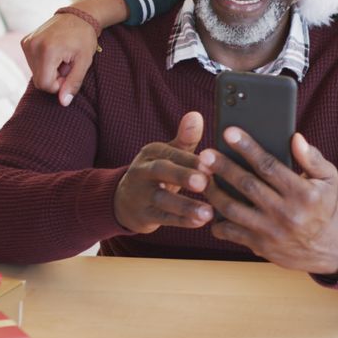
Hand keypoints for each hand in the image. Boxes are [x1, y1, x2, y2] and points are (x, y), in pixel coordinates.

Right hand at [22, 0, 127, 105]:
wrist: (79, 15)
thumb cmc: (84, 39)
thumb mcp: (84, 62)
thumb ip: (73, 83)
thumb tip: (63, 103)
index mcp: (47, 51)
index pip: (44, 85)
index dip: (58, 85)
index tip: (70, 74)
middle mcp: (32, 45)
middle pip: (39, 80)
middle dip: (54, 78)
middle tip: (68, 65)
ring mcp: (27, 42)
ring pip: (35, 73)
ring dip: (49, 70)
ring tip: (62, 58)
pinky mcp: (25, 41)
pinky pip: (32, 63)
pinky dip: (44, 63)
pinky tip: (55, 53)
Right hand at [114, 112, 213, 233]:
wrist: (125, 200)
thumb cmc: (158, 173)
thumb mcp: (169, 154)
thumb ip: (185, 138)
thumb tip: (196, 115)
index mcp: (152, 152)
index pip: (171, 152)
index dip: (191, 159)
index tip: (212, 162)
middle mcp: (142, 170)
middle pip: (161, 171)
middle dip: (183, 176)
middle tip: (204, 182)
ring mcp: (140, 194)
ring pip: (162, 199)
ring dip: (186, 206)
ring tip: (208, 212)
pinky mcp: (142, 215)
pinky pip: (162, 218)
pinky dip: (181, 221)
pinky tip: (200, 223)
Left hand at [198, 128, 337, 274]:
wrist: (326, 250)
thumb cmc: (323, 207)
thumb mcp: (328, 180)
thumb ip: (312, 158)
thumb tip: (295, 138)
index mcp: (303, 193)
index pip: (269, 166)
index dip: (247, 148)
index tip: (229, 133)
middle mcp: (286, 213)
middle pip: (247, 185)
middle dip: (223, 167)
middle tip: (205, 154)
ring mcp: (271, 232)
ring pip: (233, 209)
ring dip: (214, 192)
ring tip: (201, 177)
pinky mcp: (260, 246)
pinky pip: (231, 233)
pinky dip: (216, 221)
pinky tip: (208, 206)